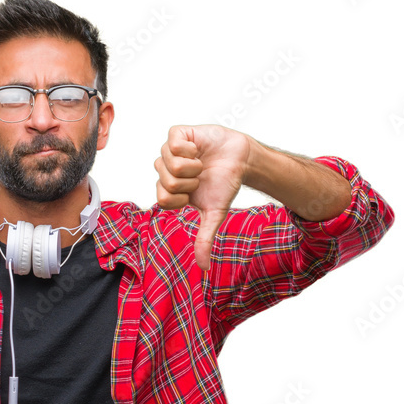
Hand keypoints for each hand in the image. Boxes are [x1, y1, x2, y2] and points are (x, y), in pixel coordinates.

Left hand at [154, 125, 251, 270]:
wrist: (241, 160)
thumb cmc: (224, 184)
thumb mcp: (213, 214)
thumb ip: (204, 239)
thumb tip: (203, 269)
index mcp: (169, 189)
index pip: (162, 199)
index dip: (182, 197)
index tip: (194, 193)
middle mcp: (165, 170)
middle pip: (167, 182)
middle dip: (190, 182)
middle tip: (200, 176)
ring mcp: (169, 151)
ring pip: (170, 163)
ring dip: (193, 165)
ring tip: (201, 162)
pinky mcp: (178, 134)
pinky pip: (173, 143)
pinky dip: (190, 149)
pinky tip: (198, 149)